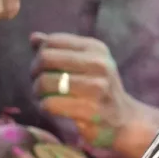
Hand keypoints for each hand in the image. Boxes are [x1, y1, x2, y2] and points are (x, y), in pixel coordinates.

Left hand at [30, 32, 145, 148]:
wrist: (124, 119)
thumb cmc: (100, 89)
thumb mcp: (87, 64)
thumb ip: (60, 50)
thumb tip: (34, 38)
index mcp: (97, 49)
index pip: (52, 41)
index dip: (40, 54)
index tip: (44, 68)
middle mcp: (100, 65)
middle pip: (46, 59)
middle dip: (35, 72)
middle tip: (38, 83)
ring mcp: (97, 88)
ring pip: (45, 82)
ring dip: (37, 91)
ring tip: (43, 97)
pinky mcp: (90, 111)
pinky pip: (50, 104)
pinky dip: (44, 106)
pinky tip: (51, 108)